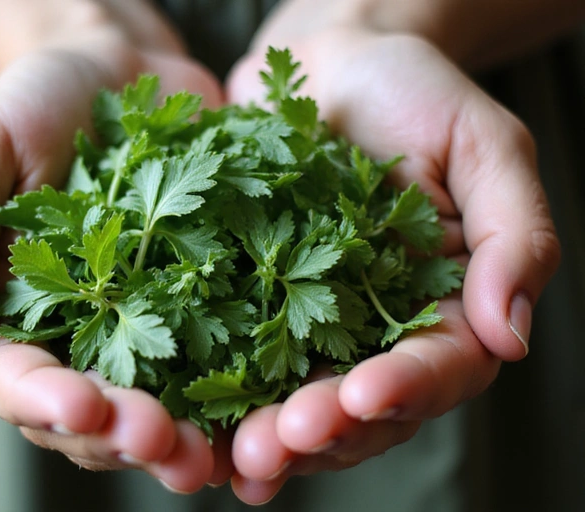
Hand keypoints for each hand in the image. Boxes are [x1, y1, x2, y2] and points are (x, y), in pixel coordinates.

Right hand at [0, 7, 228, 491]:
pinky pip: (218, 362)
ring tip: (213, 455)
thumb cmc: (35, 104)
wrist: (121, 71)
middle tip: (161, 444)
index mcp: (5, 317)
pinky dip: (237, 396)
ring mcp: (142, 328)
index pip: (12, 380)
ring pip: (153, 408)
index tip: (83, 408)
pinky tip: (262, 414)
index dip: (45, 401)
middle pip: (87, 415)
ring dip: (181, 439)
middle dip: (121, 436)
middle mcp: (74, 339)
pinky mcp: (202, 308)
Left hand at [224, 27, 559, 503]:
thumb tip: (511, 335)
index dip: (406, 389)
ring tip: (240, 453)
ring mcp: (314, 324)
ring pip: (301, 402)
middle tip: (283, 440)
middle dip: (325, 430)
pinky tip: (204, 437)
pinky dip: (225, 405)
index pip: (440, 366)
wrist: (327, 64)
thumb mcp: (483, 146)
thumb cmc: (412, 92)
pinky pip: (240, 365)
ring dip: (274, 435)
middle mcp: (379, 329)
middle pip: (364, 407)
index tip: (364, 395)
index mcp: (445, 304)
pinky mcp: (254, 306)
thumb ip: (513, 237)